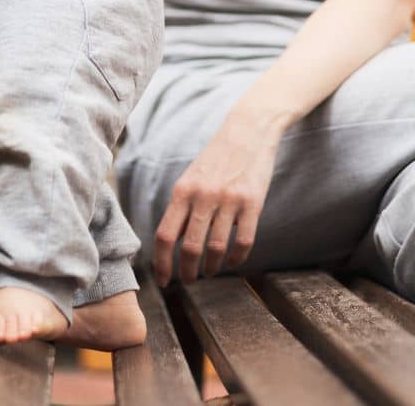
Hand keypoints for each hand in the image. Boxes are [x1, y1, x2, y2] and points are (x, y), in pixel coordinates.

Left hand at [153, 115, 280, 284]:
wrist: (247, 132)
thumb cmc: (216, 160)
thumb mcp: (191, 179)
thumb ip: (182, 209)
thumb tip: (171, 244)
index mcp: (183, 191)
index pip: (165, 235)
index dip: (162, 263)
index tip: (162, 281)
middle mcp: (203, 196)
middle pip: (189, 247)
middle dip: (187, 272)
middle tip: (188, 282)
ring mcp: (229, 200)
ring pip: (216, 248)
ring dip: (211, 268)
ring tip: (210, 272)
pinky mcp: (252, 202)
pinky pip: (244, 241)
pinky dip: (236, 258)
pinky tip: (232, 262)